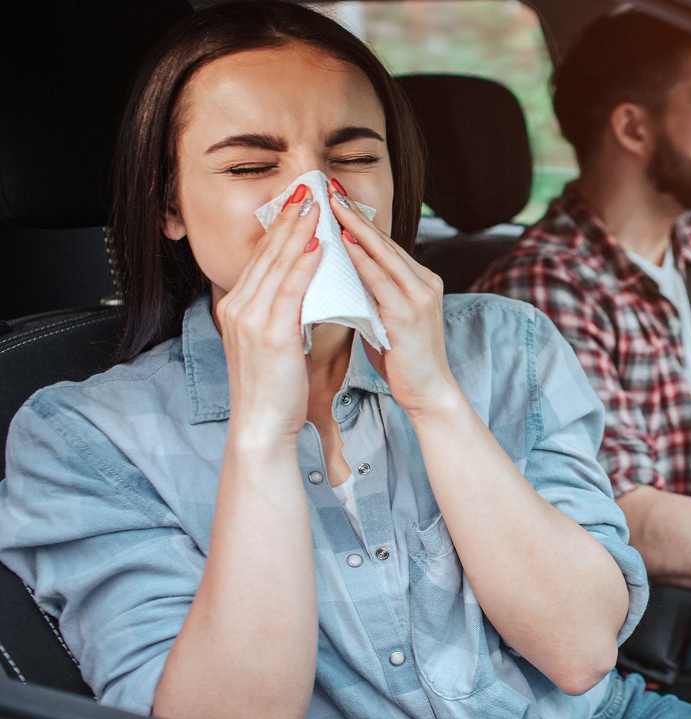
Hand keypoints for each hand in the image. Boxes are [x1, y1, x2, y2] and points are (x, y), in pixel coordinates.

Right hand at [217, 184, 323, 441]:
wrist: (262, 426)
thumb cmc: (275, 387)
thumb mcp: (274, 341)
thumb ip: (282, 312)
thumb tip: (302, 287)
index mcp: (239, 307)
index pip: (262, 258)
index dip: (281, 228)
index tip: (299, 203)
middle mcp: (239, 307)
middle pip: (267, 253)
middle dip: (289, 219)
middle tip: (308, 190)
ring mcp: (251, 319)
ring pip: (277, 264)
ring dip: (298, 232)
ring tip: (317, 207)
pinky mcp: (270, 333)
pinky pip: (290, 290)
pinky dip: (305, 264)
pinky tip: (320, 246)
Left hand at [327, 178, 461, 419]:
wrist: (429, 392)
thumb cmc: (402, 359)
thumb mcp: (385, 318)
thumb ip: (370, 294)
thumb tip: (340, 277)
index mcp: (419, 281)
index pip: (383, 244)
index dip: (358, 220)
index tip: (334, 198)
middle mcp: (423, 282)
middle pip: (383, 240)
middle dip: (354, 213)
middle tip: (328, 188)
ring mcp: (418, 296)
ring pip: (382, 253)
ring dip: (355, 227)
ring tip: (331, 205)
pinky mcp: (408, 313)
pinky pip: (379, 279)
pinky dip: (360, 258)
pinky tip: (342, 242)